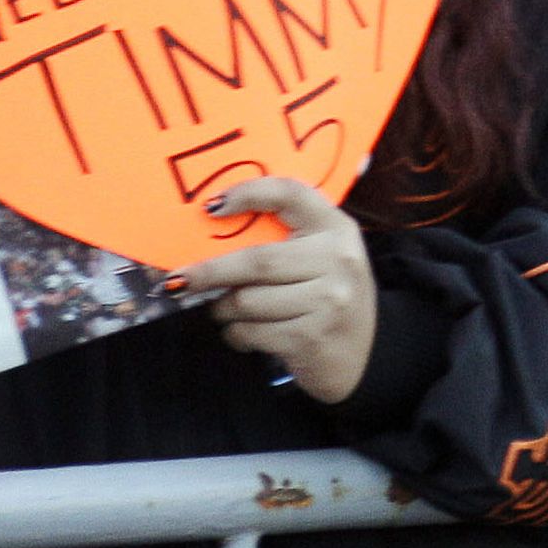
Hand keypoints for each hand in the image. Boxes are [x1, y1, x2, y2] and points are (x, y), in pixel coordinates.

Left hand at [165, 177, 377, 404]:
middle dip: (211, 271)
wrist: (366, 354)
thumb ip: (287, 237)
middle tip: (180, 279)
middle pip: (257, 260)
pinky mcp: (311, 337)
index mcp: (336, 227)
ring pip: (249, 300)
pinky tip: (241, 332)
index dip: (248, 193)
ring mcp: (327, 300)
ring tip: (223, 309)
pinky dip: (236, 334)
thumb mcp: (323, 255)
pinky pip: (253, 332)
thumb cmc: (330, 296)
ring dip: (224, 309)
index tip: (210, 207)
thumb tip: (217, 228)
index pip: (289, 194)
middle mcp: (336, 259)